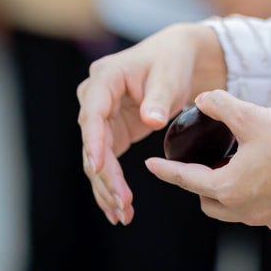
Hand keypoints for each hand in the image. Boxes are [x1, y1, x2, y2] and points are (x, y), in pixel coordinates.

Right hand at [77, 22, 226, 225]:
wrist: (178, 57)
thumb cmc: (172, 61)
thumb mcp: (169, 75)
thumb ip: (159, 97)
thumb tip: (151, 120)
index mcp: (105, 77)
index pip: (92, 113)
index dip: (93, 142)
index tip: (98, 167)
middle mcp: (95, 98)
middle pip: (92, 142)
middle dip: (105, 175)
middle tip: (122, 203)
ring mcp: (101, 116)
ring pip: (95, 157)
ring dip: (107, 186)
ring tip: (122, 213)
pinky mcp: (111, 131)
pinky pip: (105, 160)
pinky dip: (111, 183)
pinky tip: (118, 207)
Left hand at [145, 89, 270, 230]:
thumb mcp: (252, 116)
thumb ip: (221, 105)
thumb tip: (201, 99)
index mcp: (229, 187)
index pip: (187, 179)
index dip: (166, 170)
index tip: (150, 165)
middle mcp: (243, 211)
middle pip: (208, 202)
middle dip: (200, 185)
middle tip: (204, 164)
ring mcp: (267, 219)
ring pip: (235, 210)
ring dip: (229, 192)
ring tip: (238, 168)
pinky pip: (262, 211)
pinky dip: (258, 197)